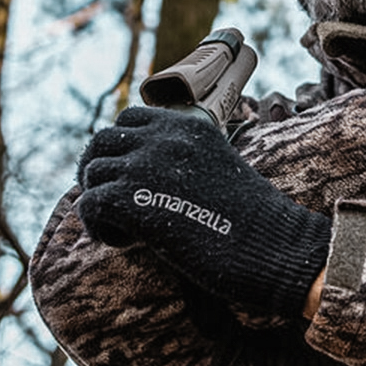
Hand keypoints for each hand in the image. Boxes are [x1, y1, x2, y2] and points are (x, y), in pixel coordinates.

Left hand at [76, 106, 330, 317]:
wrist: (275, 246)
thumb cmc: (253, 220)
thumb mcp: (221, 169)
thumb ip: (185, 161)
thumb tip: (143, 178)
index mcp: (190, 127)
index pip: (130, 119)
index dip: (120, 147)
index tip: (127, 175)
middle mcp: (165, 138)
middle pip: (101, 141)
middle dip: (98, 172)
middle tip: (112, 203)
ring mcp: (146, 167)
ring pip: (91, 174)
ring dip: (100, 201)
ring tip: (126, 228)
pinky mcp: (134, 201)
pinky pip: (90, 206)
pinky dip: (100, 227)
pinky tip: (127, 242)